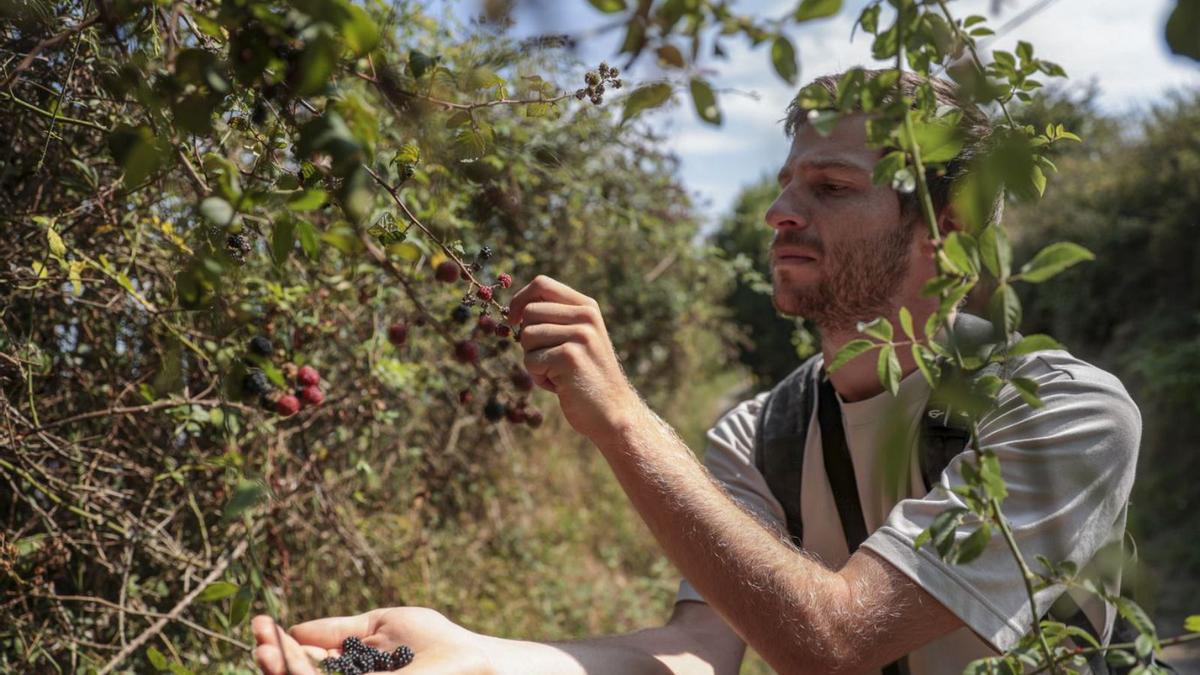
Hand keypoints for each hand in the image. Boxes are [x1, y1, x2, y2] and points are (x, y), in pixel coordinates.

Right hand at [252, 607, 494, 674]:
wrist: (473, 660)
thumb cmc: (435, 643)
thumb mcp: (380, 626)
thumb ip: (340, 630)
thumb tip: (296, 628)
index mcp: (348, 672)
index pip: (304, 665)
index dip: (279, 648)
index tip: (260, 622)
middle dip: (273, 661)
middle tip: (258, 635)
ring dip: (283, 670)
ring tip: (266, 647)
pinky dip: (307, 674)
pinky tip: (294, 657)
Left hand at [509, 275, 644, 441]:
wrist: (612, 411)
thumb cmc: (586, 376)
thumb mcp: (578, 338)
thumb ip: (555, 319)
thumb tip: (516, 308)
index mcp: (587, 307)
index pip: (542, 284)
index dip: (520, 300)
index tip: (514, 320)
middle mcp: (586, 317)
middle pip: (529, 312)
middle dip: (528, 339)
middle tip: (548, 359)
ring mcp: (580, 336)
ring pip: (527, 336)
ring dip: (533, 360)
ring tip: (556, 373)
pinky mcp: (570, 357)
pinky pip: (531, 360)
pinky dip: (538, 377)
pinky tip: (560, 385)